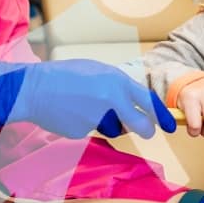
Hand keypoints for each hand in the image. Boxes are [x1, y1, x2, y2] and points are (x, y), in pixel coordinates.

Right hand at [0, 60, 175, 138]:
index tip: (169, 124)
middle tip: (146, 130)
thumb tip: (131, 99)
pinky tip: (70, 112)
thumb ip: (116, 85)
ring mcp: (97, 118)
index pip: (147, 101)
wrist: (34, 89)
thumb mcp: (97, 70)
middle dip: (146, 129)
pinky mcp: (83, 132)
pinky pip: (91, 130)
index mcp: (116, 81)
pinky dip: (84, 123)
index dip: (161, 115)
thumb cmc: (65, 74)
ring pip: (112, 127)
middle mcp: (111, 100)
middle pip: (140, 124)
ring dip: (106, 121)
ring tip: (84, 106)